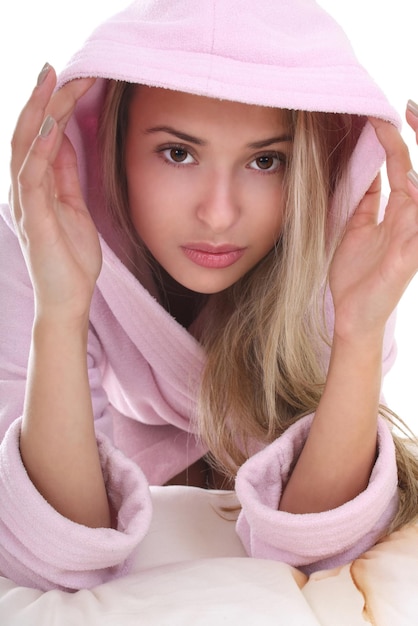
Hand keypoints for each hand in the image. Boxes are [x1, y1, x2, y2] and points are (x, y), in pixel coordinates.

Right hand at [10, 65, 100, 323]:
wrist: (69, 298)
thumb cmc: (72, 258)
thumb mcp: (74, 207)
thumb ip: (64, 175)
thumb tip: (60, 139)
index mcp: (38, 185)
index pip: (42, 137)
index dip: (53, 107)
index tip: (71, 79)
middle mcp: (25, 190)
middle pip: (28, 134)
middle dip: (42, 100)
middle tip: (55, 67)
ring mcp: (25, 203)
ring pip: (24, 148)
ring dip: (37, 114)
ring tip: (50, 82)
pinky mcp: (32, 219)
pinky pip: (31, 178)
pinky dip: (37, 150)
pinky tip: (48, 127)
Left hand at [329, 113, 417, 341]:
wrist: (352, 315)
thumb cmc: (355, 275)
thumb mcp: (356, 228)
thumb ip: (366, 200)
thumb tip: (369, 170)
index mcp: (399, 210)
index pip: (402, 164)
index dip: (393, 138)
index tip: (379, 114)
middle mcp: (412, 218)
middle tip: (406, 107)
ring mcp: (414, 235)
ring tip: (412, 127)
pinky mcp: (411, 256)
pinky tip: (412, 181)